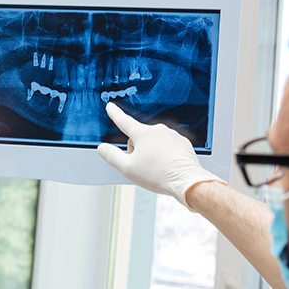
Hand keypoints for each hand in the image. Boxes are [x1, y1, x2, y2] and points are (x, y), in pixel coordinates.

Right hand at [97, 103, 226, 209]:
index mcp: (143, 134)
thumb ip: (111, 156)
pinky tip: (167, 166)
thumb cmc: (159, 175)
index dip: (115, 114)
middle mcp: (158, 130)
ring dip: (152, 153)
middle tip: (143, 166)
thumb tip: (102, 148)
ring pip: (154, 142)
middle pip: (139, 137)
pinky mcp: (182, 142)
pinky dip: (165, 155)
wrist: (186, 181)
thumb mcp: (127, 168)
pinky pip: (168, 146)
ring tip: (158, 168)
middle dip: (137, 150)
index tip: (110, 107)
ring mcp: (172, 135)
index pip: (124, 121)